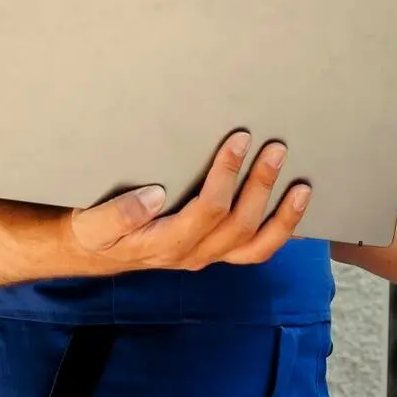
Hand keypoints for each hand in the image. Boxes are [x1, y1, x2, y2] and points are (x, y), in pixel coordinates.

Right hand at [62, 134, 309, 272]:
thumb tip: (153, 196)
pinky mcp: (215, 251)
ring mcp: (207, 256)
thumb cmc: (95, 230)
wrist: (94, 250)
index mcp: (166, 244)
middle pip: (238, 225)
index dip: (227, 175)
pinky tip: (296, 211)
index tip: (238, 140)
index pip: (207, 211)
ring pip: (255, 246)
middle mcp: (192, 254)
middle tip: (275, 149)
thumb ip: (119, 213)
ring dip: (283, 217)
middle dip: (261, 186)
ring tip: (303, 187)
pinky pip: (255, 250)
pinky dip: (280, 232)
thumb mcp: (93, 222)